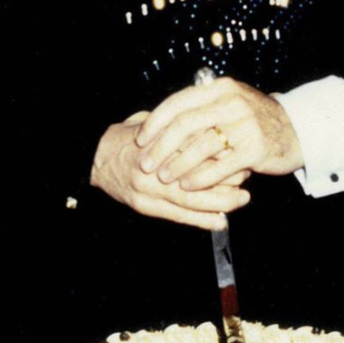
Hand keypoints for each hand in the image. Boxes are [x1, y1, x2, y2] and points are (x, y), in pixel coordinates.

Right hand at [91, 112, 250, 229]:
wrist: (95, 157)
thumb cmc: (128, 137)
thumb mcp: (153, 122)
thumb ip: (178, 125)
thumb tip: (212, 120)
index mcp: (159, 141)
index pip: (196, 145)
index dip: (220, 149)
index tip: (240, 149)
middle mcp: (155, 166)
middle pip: (198, 173)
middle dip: (226, 177)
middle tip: (248, 174)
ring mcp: (149, 189)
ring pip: (192, 199)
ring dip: (220, 202)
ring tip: (242, 200)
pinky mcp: (145, 206)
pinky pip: (178, 216)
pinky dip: (201, 220)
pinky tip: (220, 221)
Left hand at [136, 78, 303, 188]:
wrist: (298, 131)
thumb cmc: (256, 120)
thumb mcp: (231, 103)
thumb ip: (201, 107)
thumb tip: (160, 120)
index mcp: (221, 88)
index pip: (180, 101)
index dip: (156, 120)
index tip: (141, 137)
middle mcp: (232, 102)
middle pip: (186, 123)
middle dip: (161, 145)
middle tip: (146, 163)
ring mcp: (245, 125)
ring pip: (201, 145)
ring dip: (178, 164)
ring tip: (164, 177)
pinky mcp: (255, 148)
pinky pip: (220, 165)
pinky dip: (201, 177)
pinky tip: (188, 185)